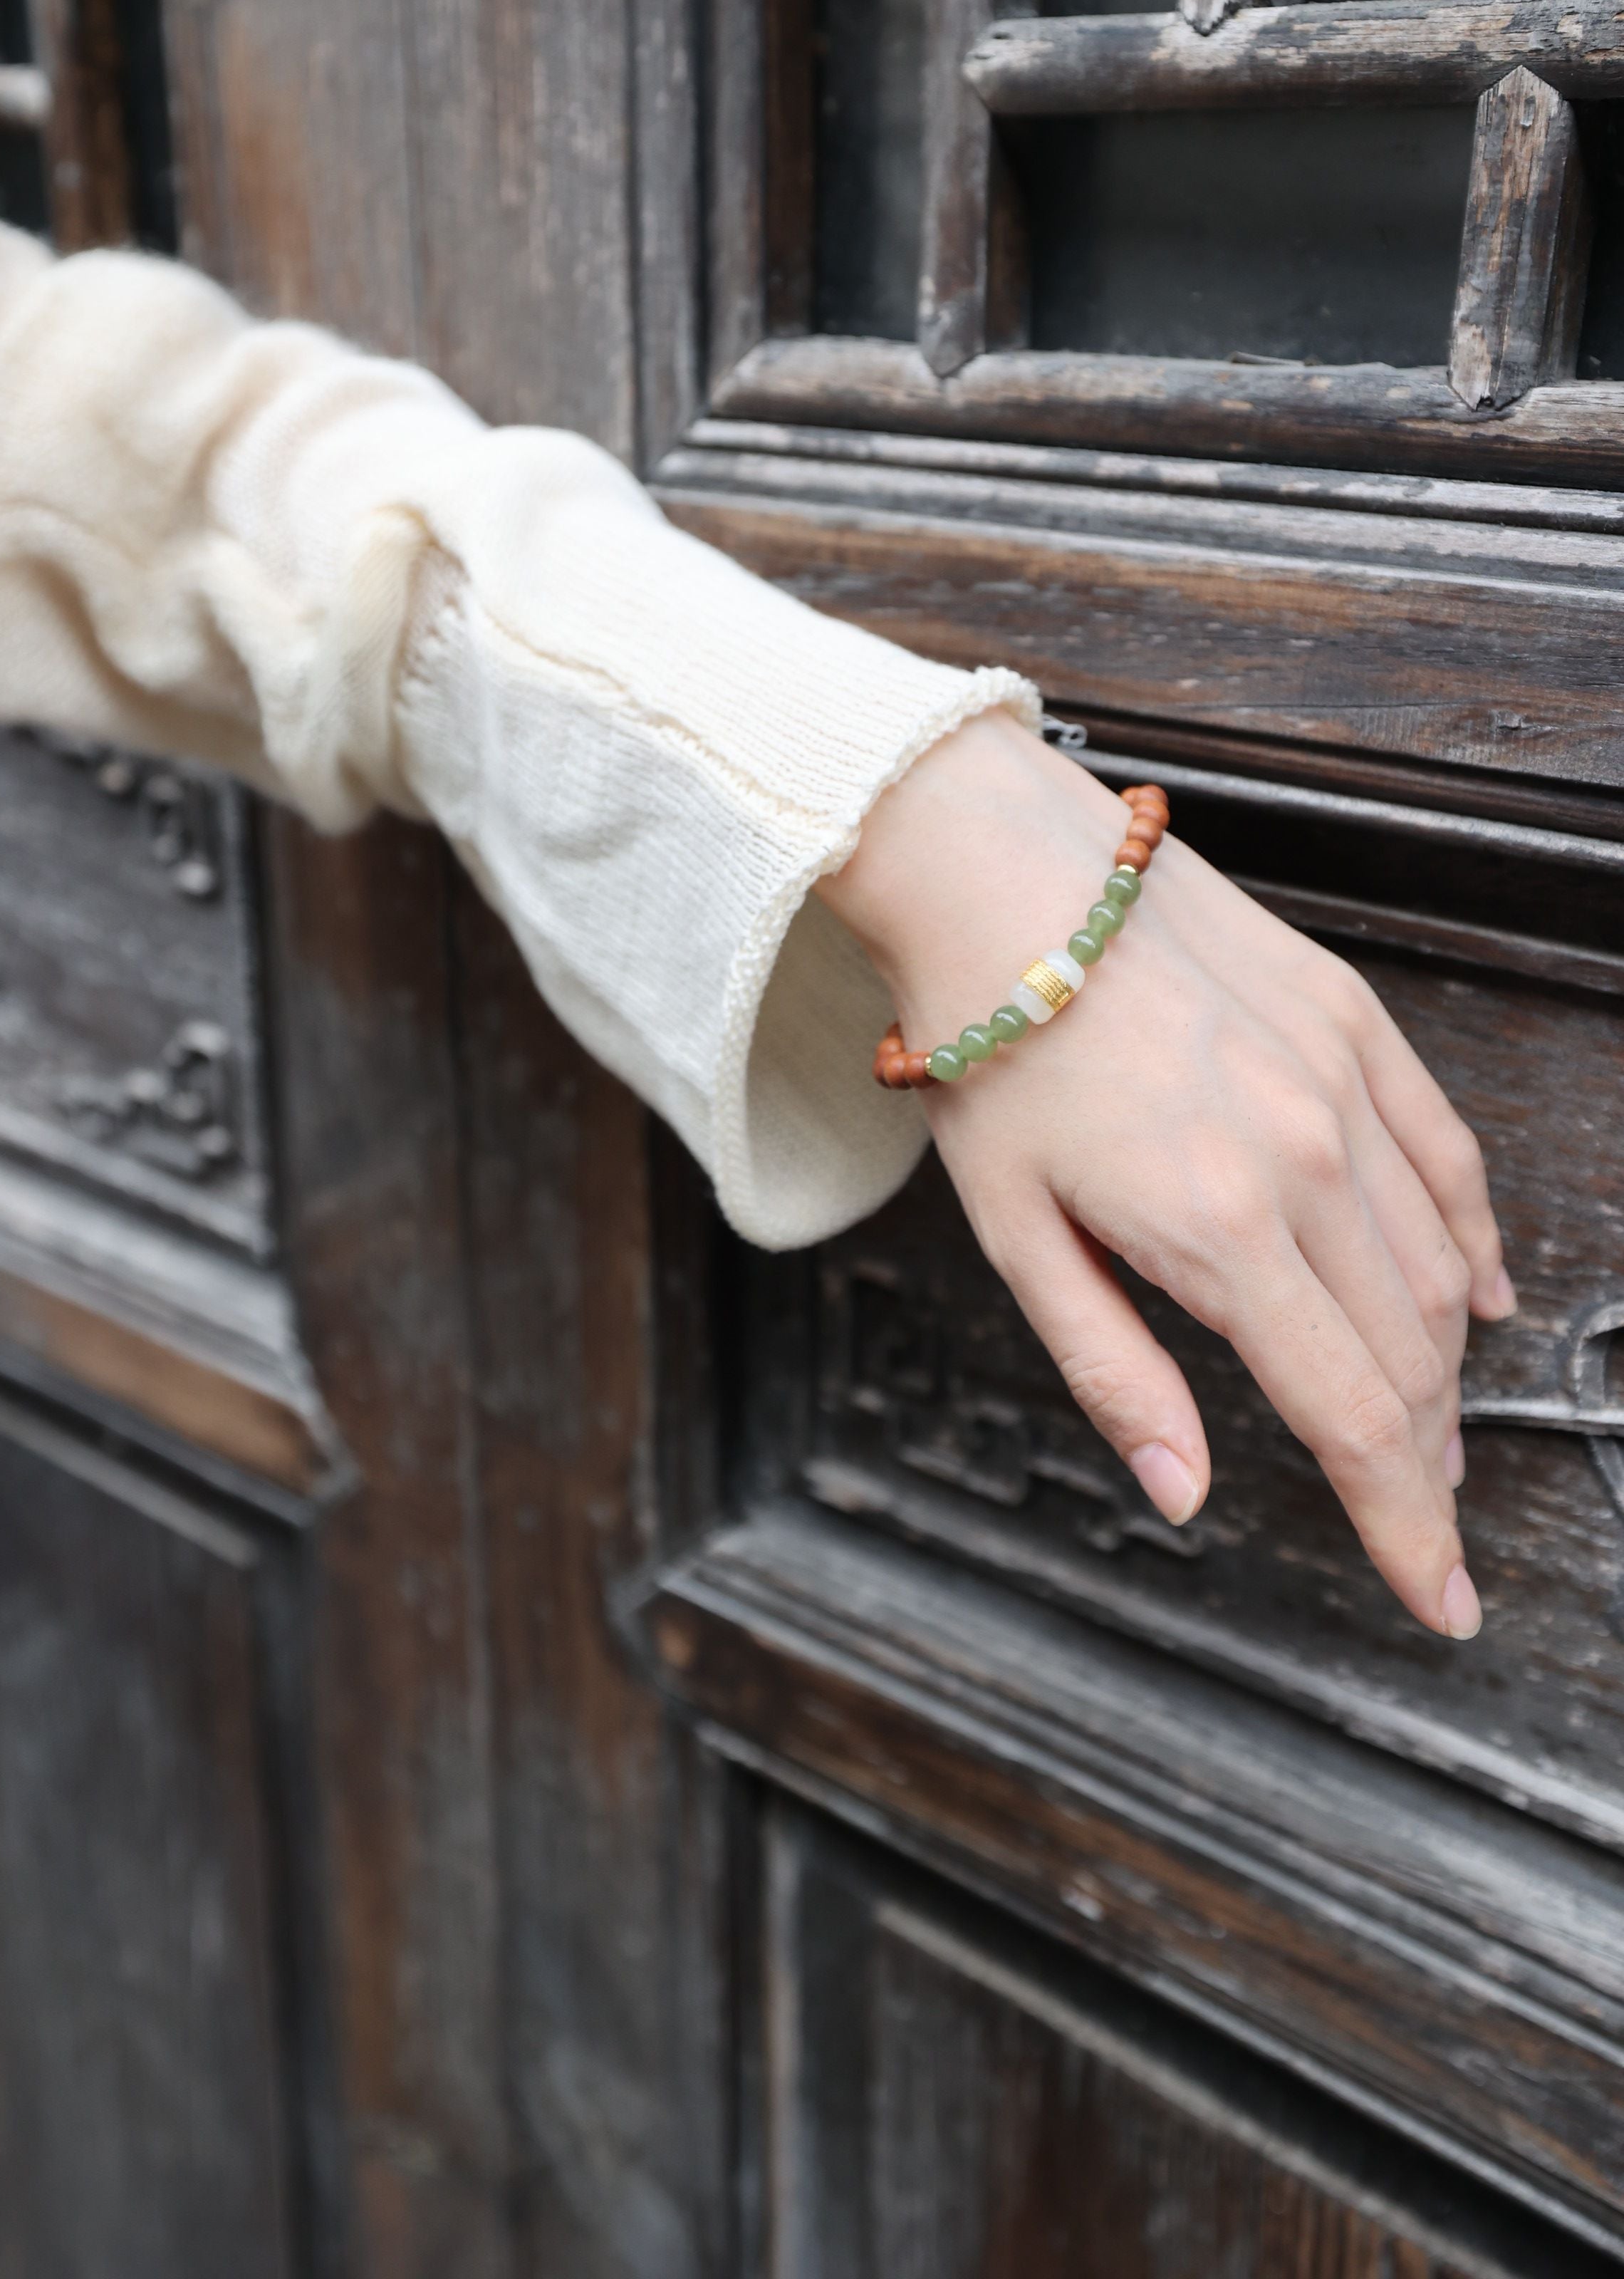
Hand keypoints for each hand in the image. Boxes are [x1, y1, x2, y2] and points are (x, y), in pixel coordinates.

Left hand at [819, 712, 1514, 1639]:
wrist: (1001, 874)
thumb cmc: (991, 1051)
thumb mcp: (1015, 1233)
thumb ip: (1111, 1369)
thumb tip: (1180, 1490)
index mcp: (1217, 1228)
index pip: (1349, 1417)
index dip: (1403, 1524)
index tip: (1438, 1596)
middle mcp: (1304, 1159)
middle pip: (1404, 1356)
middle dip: (1421, 1461)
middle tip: (1422, 1523)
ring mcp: (1340, 1084)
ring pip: (1433, 1267)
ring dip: (1441, 1366)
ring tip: (1430, 1434)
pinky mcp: (1353, 1023)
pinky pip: (1445, 1155)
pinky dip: (1470, 1237)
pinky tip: (1477, 1292)